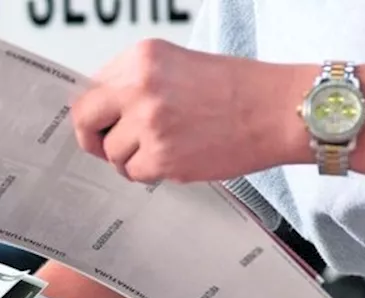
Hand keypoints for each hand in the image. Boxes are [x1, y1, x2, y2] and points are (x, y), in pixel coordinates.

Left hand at [71, 39, 310, 183]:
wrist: (279, 110)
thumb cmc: (238, 89)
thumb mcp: (178, 65)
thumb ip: (136, 83)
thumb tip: (101, 112)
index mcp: (142, 58)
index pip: (90, 89)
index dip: (95, 111)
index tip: (100, 122)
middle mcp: (140, 87)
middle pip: (85, 121)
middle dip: (93, 137)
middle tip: (106, 145)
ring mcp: (149, 124)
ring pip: (112, 153)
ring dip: (130, 157)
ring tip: (164, 147)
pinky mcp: (162, 157)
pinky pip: (134, 173)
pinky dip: (149, 172)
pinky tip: (175, 158)